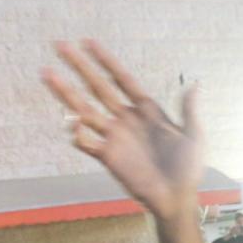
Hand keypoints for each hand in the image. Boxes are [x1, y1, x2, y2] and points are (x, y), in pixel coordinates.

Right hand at [43, 40, 203, 217]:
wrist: (176, 200)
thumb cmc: (189, 170)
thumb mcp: (194, 137)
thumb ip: (189, 111)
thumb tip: (196, 83)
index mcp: (146, 110)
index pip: (121, 79)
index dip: (106, 61)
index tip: (88, 42)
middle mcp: (126, 119)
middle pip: (97, 87)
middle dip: (79, 66)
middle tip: (59, 45)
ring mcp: (114, 137)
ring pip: (84, 109)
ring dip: (65, 92)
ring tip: (47, 73)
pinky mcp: (107, 157)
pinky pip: (85, 141)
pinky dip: (77, 133)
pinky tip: (74, 125)